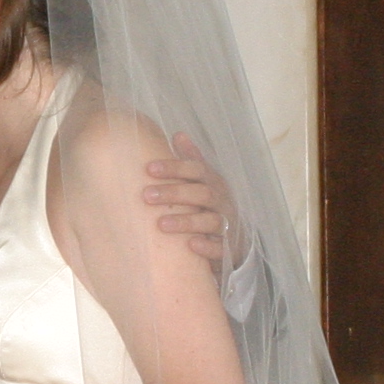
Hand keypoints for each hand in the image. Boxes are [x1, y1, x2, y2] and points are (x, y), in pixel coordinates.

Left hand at [144, 133, 241, 269]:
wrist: (237, 239)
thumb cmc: (212, 205)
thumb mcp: (205, 182)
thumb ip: (192, 160)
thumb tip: (179, 134)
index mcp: (213, 183)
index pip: (197, 170)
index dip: (175, 167)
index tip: (149, 168)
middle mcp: (222, 201)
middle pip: (202, 193)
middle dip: (174, 193)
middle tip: (146, 195)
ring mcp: (228, 225)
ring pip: (210, 221)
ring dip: (186, 221)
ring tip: (161, 224)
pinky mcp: (229, 249)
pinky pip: (221, 248)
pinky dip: (207, 246)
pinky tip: (191, 245)